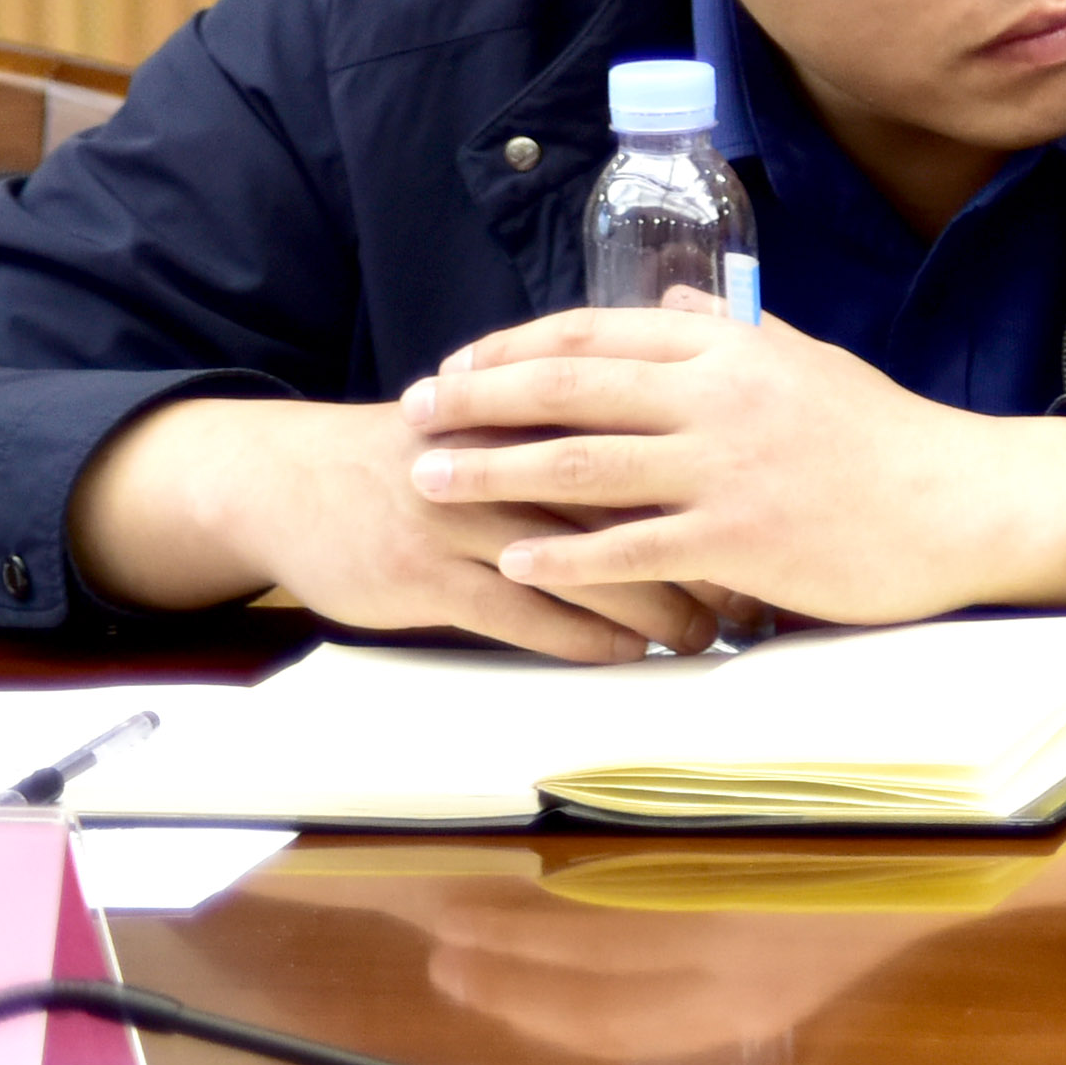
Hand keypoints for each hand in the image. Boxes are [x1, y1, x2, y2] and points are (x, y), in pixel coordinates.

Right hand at [59, 392, 711, 663]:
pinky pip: (525, 615)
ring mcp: (464, 517)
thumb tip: (689, 448)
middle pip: (632, 512)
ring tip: (704, 637)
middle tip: (757, 600)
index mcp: (536, 411)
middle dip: (702, 560)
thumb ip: (583, 425)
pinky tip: (627, 653)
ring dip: (656, 611)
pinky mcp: (426, 574)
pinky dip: (584, 638)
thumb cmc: (421, 455)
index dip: (716, 492)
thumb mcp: (498, 419)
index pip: (650, 445)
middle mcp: (508, 459)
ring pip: (587, 569)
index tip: (772, 529)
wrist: (293, 481)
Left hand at [402, 302, 1065, 628]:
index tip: (457, 366)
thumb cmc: (891, 438)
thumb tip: (671, 313)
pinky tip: (513, 566)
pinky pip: (629, 549)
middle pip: (567, 389)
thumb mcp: (813, 362)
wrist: (966, 503)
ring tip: (428, 480)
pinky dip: (563, 559)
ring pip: (579, 466)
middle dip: (475, 401)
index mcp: (732, 349)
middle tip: (412, 414)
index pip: (595, 334)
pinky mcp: (740, 539)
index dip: (512, 349)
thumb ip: (736, 337)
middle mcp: (719, 398)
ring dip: (491, 473)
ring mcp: (727, 470)